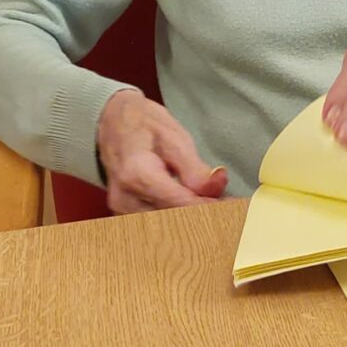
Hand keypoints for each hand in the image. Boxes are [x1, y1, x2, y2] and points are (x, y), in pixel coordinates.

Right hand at [96, 89, 227, 212]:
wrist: (109, 120)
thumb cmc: (142, 123)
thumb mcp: (174, 137)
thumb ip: (195, 168)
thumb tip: (217, 187)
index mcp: (137, 174)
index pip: (181, 204)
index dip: (211, 208)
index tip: (236, 208)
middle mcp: (125, 197)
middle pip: (174, 220)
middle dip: (205, 216)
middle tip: (232, 209)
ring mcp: (121, 208)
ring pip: (166, 226)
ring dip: (193, 220)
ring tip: (217, 207)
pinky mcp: (124, 213)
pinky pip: (156, 223)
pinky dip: (178, 218)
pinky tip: (196, 210)